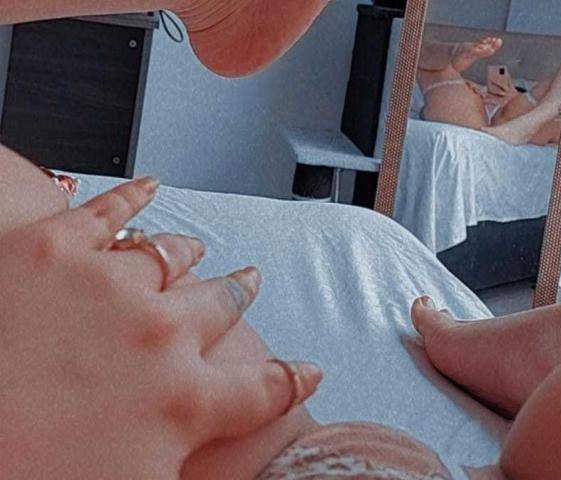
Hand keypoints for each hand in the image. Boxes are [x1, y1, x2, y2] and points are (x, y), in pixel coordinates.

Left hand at [0, 178, 321, 479]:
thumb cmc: (28, 473)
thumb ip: (185, 465)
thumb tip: (210, 465)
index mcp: (182, 399)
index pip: (264, 389)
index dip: (295, 379)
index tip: (311, 368)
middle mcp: (160, 332)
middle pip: (222, 306)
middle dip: (240, 296)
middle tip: (248, 284)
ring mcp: (109, 284)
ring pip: (172, 257)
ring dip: (191, 254)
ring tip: (201, 250)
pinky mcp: (53, 249)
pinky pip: (108, 211)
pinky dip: (132, 196)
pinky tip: (148, 187)